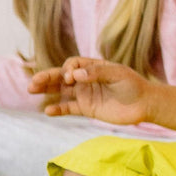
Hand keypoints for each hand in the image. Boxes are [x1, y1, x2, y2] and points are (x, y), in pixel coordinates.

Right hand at [28, 57, 155, 125]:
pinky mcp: (87, 108)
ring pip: (60, 90)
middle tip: (32, 83)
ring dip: (46, 89)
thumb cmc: (133, 85)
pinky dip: (58, 109)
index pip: (72, 64)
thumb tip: (75, 74)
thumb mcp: (118, 74)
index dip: (68, 70)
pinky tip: (48, 110)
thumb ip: (97, 73)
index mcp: (94, 67)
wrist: (144, 104)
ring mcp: (85, 94)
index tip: (72, 78)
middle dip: (46, 77)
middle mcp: (86, 79)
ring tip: (31, 90)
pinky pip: (68, 108)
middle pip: (61, 76)